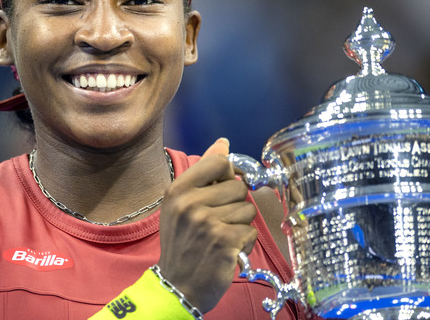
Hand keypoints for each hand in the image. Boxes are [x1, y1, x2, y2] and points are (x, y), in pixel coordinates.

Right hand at [157, 138, 257, 312]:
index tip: (220, 192)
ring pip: (247, 209)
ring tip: (220, 238)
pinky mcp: (224, 241)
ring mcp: (206, 222)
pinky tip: (227, 251)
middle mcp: (189, 203)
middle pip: (238, 186)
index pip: (219, 161)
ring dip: (240, 226)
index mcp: (178, 190)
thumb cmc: (183, 242)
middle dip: (235, 205)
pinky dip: (243, 243)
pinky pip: (251, 231)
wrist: (177, 285)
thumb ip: (203, 171)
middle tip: (217, 223)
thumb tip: (223, 143)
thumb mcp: (181, 204)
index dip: (228, 176)